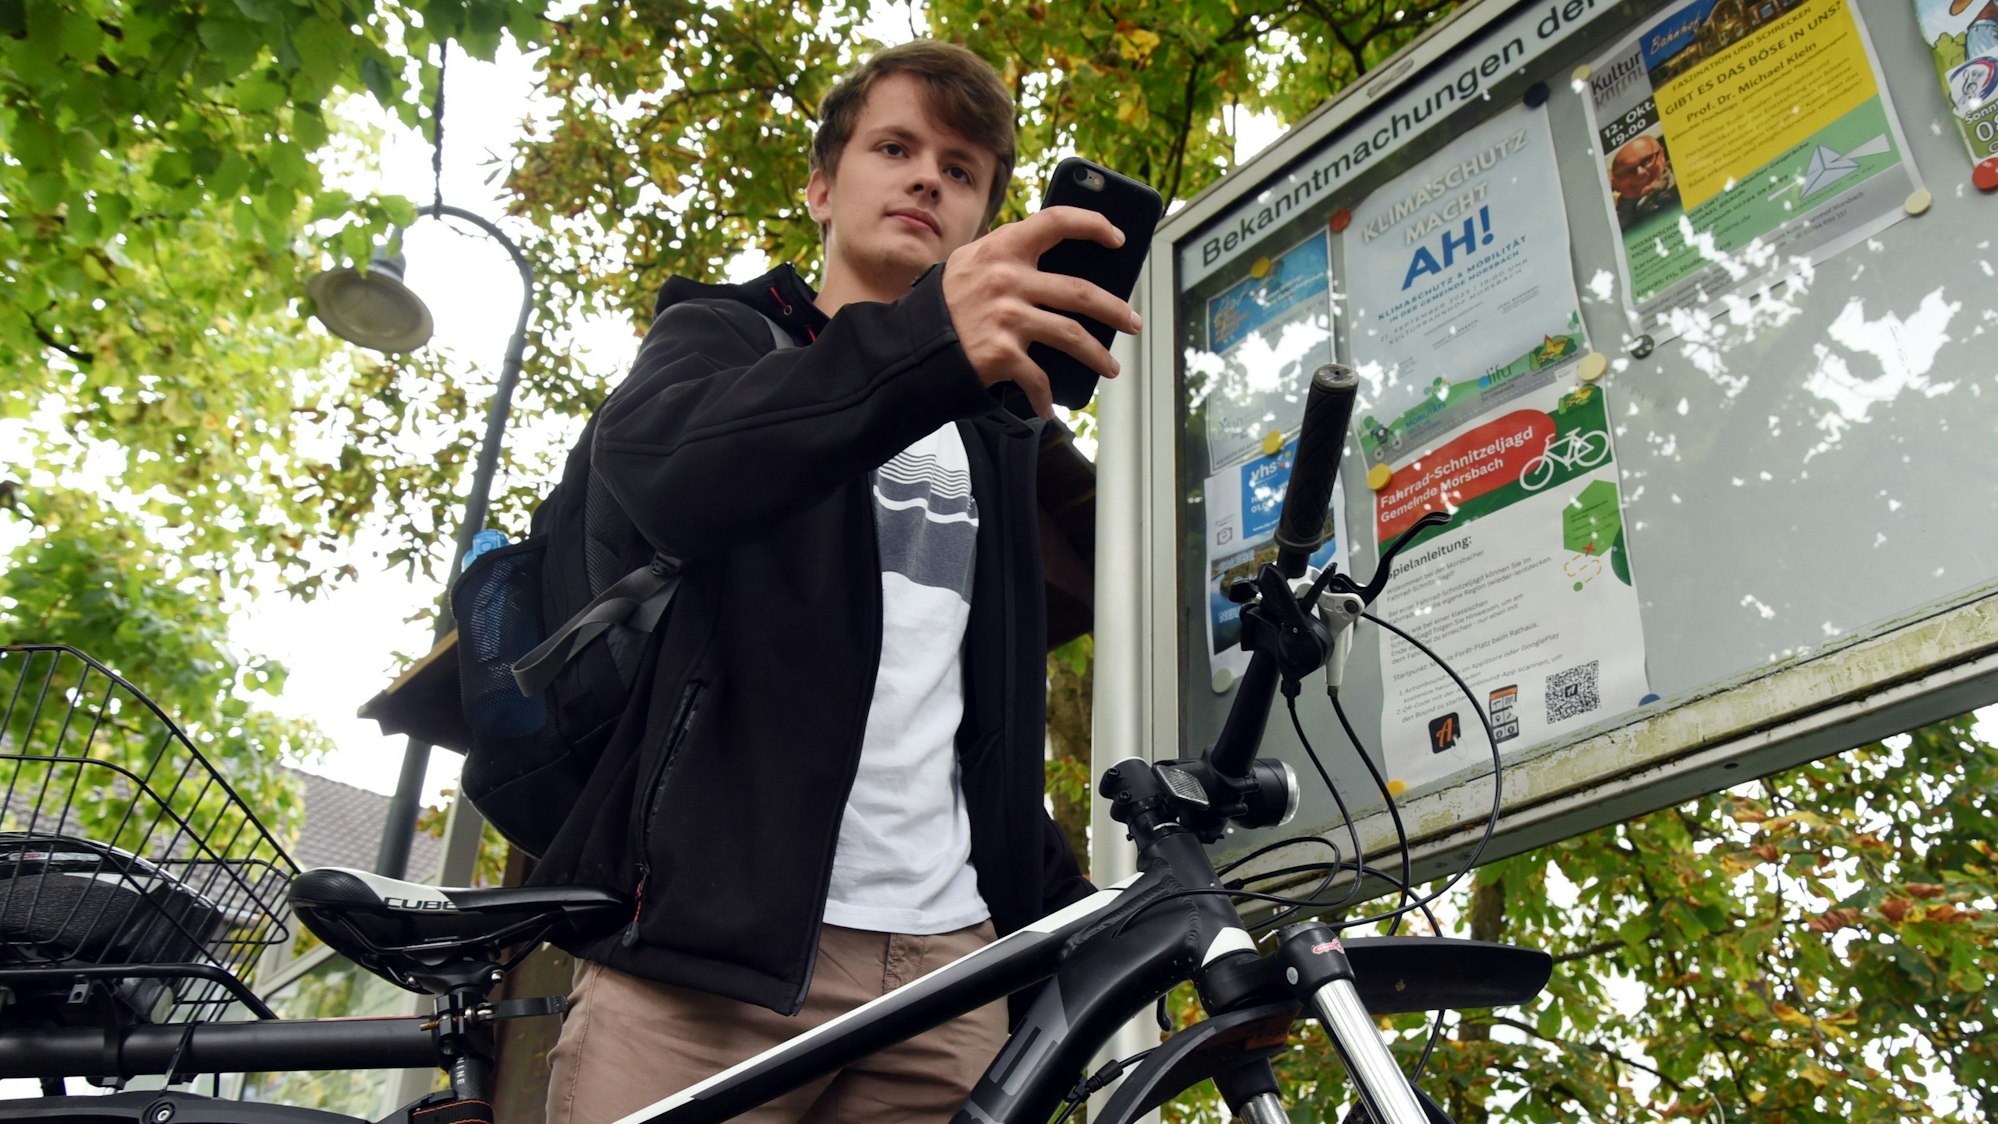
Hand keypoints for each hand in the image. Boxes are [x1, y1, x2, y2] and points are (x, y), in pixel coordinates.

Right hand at [940, 205, 1143, 418]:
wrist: (910, 347)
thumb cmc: (944, 305)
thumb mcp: (968, 264)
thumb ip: (1005, 254)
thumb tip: (1056, 256)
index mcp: (1002, 249)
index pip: (1057, 222)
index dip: (1093, 224)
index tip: (1116, 237)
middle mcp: (1007, 280)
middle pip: (1079, 291)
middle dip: (1115, 310)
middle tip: (1133, 322)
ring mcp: (1006, 317)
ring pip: (1072, 335)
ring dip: (1098, 355)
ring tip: (1111, 367)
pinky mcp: (1001, 354)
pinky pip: (1038, 377)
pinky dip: (1046, 395)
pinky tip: (1049, 405)